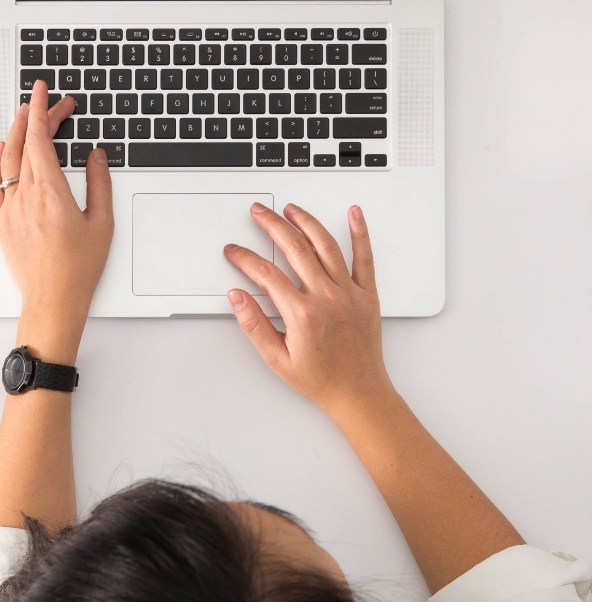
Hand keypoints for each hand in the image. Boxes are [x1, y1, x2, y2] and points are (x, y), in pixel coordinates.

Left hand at [0, 80, 113, 363]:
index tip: (45, 92)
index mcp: (51, 193)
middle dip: (37, 117)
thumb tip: (96, 156)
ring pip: (7, 159)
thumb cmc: (78, 269)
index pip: (40, 139)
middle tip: (51, 104)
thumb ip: (100, 184)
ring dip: (15, 133)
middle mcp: (25, 196)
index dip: (42, 110)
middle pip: (25, 144)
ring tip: (25, 117)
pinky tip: (0, 151)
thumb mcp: (102, 223)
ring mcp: (9, 208)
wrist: (53, 300)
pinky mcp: (1, 222)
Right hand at [224, 203, 392, 421]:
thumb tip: (237, 297)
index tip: (234, 251)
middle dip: (272, 225)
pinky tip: (354, 214)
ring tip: (291, 208)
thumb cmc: (320, 379)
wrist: (358, 393)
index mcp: (302, 314)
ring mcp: (349, 293)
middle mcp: (327, 298)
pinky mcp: (367, 294)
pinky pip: (364, 257)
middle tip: (259, 212)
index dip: (245, 258)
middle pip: (295, 248)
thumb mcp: (277, 359)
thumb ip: (254, 325)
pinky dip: (360, 233)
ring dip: (306, 222)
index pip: (266, 274)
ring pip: (326, 246)